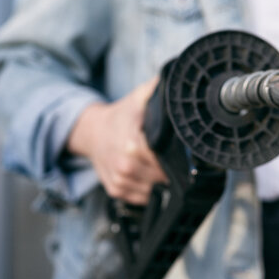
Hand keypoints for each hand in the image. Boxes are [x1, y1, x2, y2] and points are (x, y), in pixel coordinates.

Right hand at [67, 77, 167, 204]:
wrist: (93, 132)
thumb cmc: (121, 116)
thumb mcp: (140, 97)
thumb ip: (160, 90)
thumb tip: (179, 80)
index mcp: (133, 143)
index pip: (167, 160)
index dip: (179, 157)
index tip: (184, 152)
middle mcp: (125, 164)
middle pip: (164, 176)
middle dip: (173, 169)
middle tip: (173, 158)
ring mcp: (120, 180)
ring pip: (155, 190)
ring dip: (161, 180)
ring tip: (158, 164)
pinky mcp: (116, 190)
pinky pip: (143, 198)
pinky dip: (149, 189)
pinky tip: (147, 174)